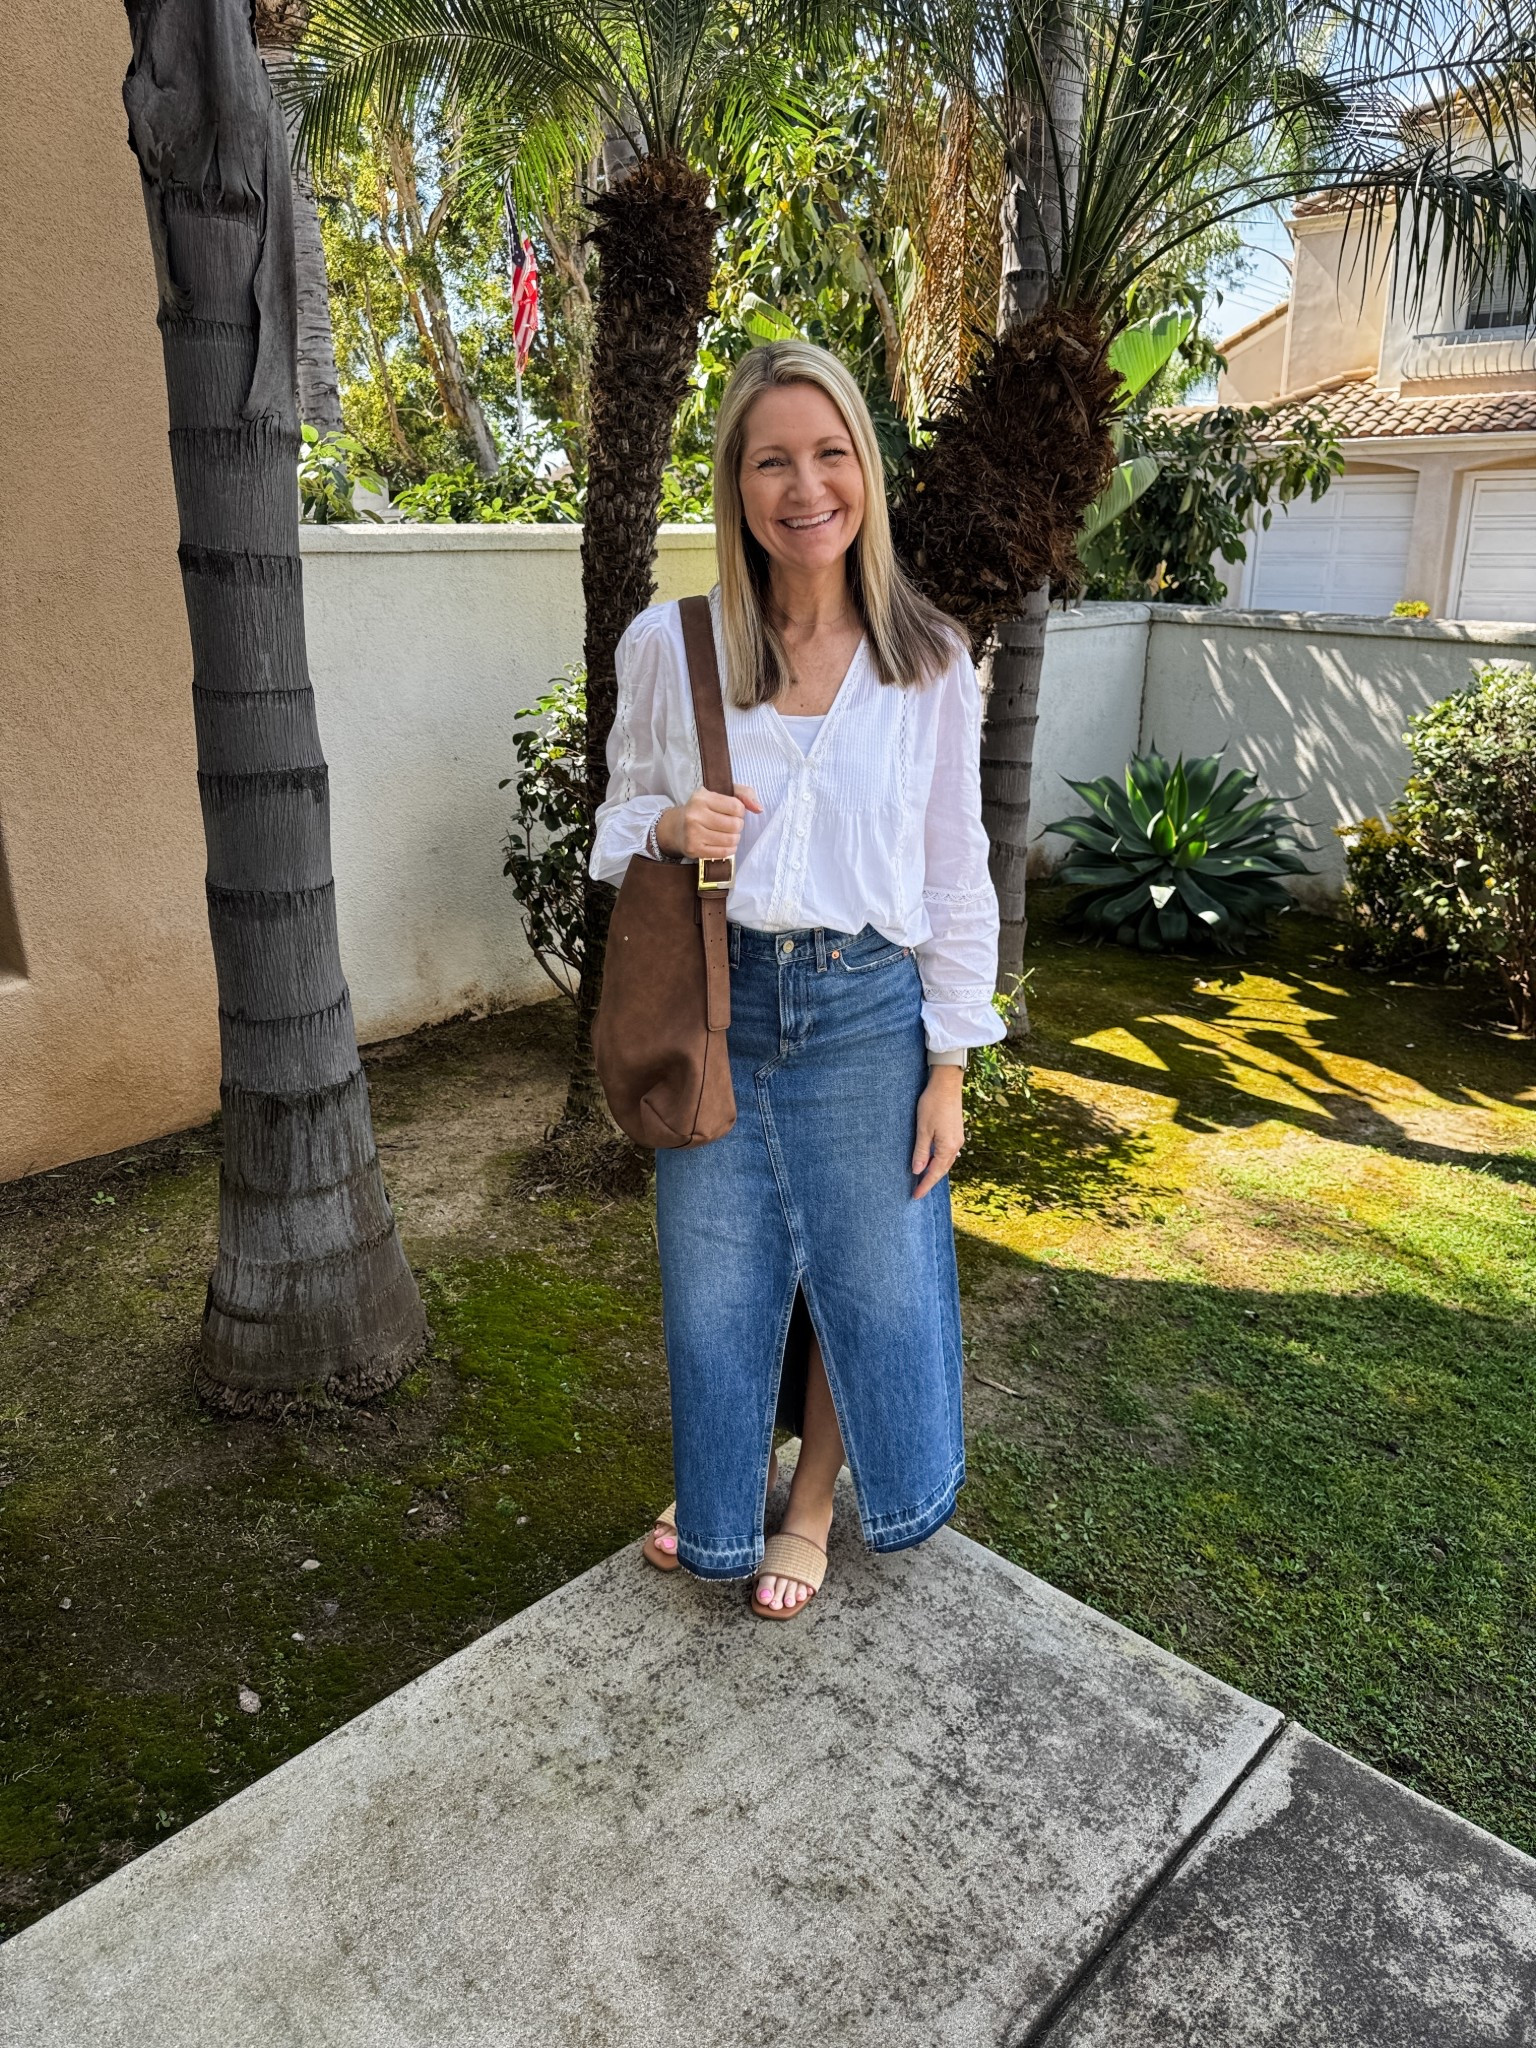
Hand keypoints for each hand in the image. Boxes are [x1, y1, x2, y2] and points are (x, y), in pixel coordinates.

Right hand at [656, 784, 762, 859]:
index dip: (740, 812)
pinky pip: (723, 852)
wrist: (676, 827)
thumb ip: (744, 794)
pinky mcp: (694, 849)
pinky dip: (729, 849)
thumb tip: (759, 809)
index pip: (736, 807)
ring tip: (728, 834)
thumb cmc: (704, 809)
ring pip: (730, 840)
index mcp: (702, 797)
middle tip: (731, 825)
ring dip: (734, 838)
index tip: (733, 812)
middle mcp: (694, 814)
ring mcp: (692, 833)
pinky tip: (724, 844)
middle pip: (735, 825)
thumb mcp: (722, 794)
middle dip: (738, 826)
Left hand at [912, 1066, 963, 1198]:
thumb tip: (917, 1171)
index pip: (934, 1173)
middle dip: (930, 1181)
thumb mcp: (923, 1129)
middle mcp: (956, 1146)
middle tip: (918, 1191)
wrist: (947, 1084)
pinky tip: (932, 1160)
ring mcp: (957, 1139)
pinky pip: (947, 1153)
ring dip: (935, 1171)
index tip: (915, 1196)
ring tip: (923, 1179)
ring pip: (946, 1162)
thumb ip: (921, 1151)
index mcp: (947, 1147)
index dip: (924, 1185)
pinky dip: (939, 1161)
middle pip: (942, 1170)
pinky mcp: (955, 1132)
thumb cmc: (933, 1104)